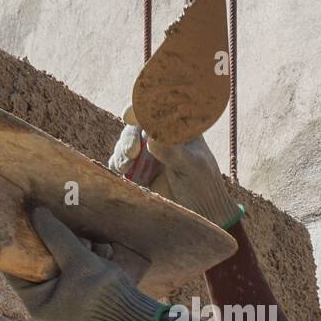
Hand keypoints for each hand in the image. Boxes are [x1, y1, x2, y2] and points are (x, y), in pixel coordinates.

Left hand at [8, 207, 167, 320]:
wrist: (138, 320)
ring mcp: (69, 315)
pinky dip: (91, 269)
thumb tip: (36, 213)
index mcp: (38, 307)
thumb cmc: (102, 293)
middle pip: (45, 271)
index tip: (22, 225)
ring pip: (66, 275)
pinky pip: (81, 285)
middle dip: (60, 248)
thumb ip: (56, 235)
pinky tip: (106, 258)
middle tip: (77, 237)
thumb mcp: (77, 259)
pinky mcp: (88, 313)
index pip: (16, 272)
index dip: (19, 246)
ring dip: (81, 256)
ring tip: (99, 249)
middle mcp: (50, 314)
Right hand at [108, 104, 242, 229]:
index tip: (130, 116)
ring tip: (124, 165)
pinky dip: (117, 163)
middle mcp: (162, 135)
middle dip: (129, 137)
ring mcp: (149, 152)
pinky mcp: (139, 169)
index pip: (157, 108)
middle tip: (131, 153)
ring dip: (121, 150)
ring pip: (126, 142)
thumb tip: (151, 137)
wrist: (201, 212)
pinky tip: (120, 170)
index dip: (140, 107)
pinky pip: (122, 160)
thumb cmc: (203, 185)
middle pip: (136, 125)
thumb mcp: (191, 166)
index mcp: (179, 126)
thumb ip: (172, 151)